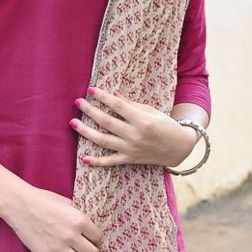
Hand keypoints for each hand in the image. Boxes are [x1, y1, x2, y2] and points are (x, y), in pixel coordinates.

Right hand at [4, 184, 103, 251]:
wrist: (19, 205)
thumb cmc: (42, 200)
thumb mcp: (66, 202)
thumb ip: (78, 215)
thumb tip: (87, 226)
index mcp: (79, 220)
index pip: (98, 237)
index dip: (99, 241)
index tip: (97, 243)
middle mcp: (72, 236)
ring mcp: (58, 248)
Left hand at [71, 88, 198, 168]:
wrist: (178, 148)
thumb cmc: (165, 125)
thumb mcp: (152, 111)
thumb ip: (132, 104)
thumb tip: (114, 94)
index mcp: (142, 120)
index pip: (117, 105)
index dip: (102, 96)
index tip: (91, 89)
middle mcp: (134, 135)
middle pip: (106, 121)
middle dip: (89, 111)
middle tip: (77, 102)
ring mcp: (130, 149)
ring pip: (103, 140)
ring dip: (86, 132)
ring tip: (73, 123)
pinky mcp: (129, 159)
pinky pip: (110, 162)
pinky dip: (97, 162)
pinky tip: (84, 158)